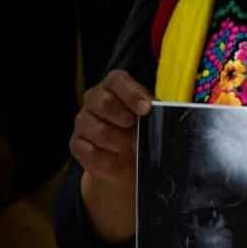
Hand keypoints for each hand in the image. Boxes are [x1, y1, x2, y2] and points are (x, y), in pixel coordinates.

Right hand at [69, 70, 153, 242]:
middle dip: (123, 118)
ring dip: (119, 142)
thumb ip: (156, 116)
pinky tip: (117, 160)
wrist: (126, 167)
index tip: (146, 108)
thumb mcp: (152, 125)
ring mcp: (83, 121)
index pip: (117, 80)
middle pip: (102, 101)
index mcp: (114, 88)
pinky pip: (90, 151)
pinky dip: (108, 159)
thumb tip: (170, 116)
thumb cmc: (142, 138)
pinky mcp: (77, 144)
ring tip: (131, 149)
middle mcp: (94, 100)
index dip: (131, 93)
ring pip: (97, 129)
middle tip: (137, 132)